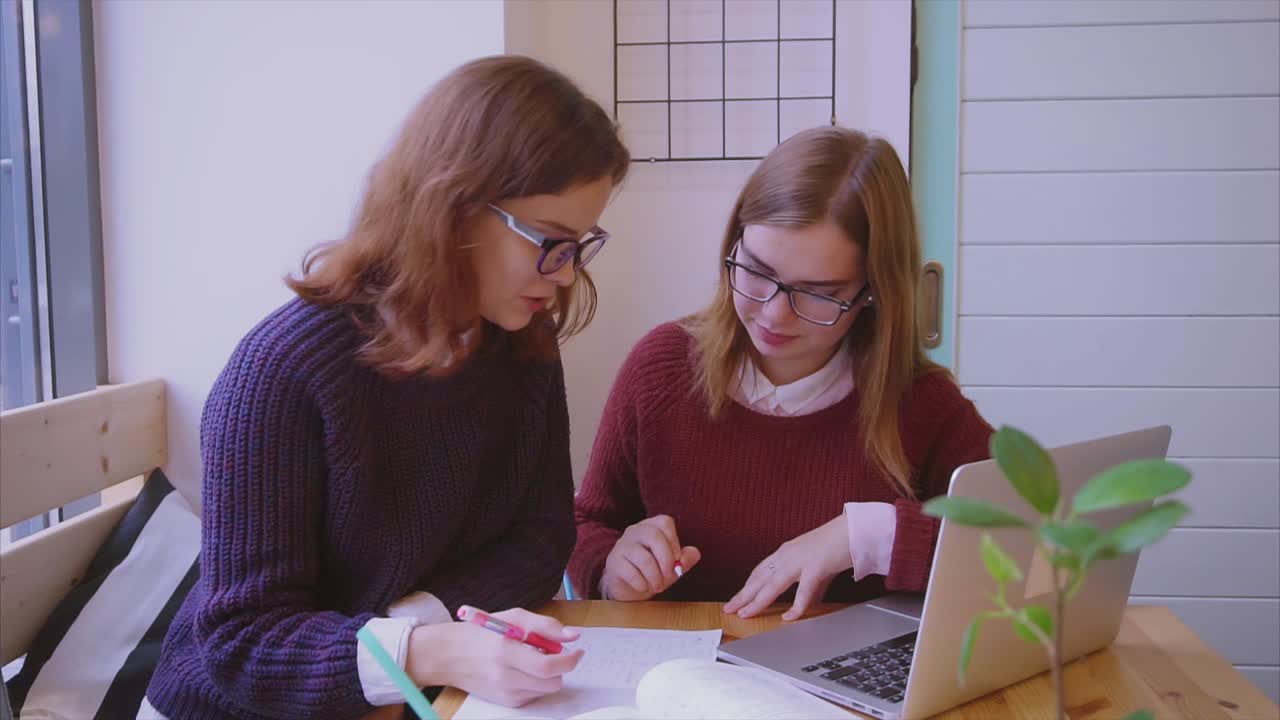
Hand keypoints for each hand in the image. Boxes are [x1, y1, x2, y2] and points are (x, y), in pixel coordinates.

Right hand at [407, 608, 583, 706]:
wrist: (449, 655)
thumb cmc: (482, 632)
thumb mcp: (513, 617)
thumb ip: (545, 625)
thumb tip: (573, 635)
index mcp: (505, 650)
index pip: (548, 666)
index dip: (569, 660)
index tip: (578, 651)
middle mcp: (504, 676)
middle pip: (552, 682)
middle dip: (561, 668)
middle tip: (554, 653)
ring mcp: (505, 692)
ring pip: (546, 690)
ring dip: (548, 675)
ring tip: (531, 659)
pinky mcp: (506, 702)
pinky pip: (534, 695)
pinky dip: (536, 683)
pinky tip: (521, 670)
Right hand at [601, 515, 700, 601]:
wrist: (629, 589)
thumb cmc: (652, 573)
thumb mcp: (672, 567)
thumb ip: (685, 559)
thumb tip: (694, 553)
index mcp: (650, 527)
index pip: (664, 522)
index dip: (674, 541)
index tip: (677, 559)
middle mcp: (634, 531)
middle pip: (653, 535)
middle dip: (666, 560)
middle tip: (670, 576)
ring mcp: (621, 546)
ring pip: (644, 558)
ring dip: (655, 577)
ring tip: (657, 586)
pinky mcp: (613, 562)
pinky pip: (631, 572)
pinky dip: (642, 584)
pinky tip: (643, 587)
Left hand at [723, 515, 852, 620]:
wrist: (855, 530)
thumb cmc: (837, 545)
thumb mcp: (817, 566)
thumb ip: (810, 585)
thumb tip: (806, 602)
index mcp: (786, 553)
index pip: (759, 572)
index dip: (746, 587)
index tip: (735, 600)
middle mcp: (788, 555)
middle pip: (759, 578)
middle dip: (743, 596)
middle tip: (728, 609)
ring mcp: (800, 560)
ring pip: (773, 584)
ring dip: (757, 601)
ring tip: (745, 614)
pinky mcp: (816, 566)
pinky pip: (803, 591)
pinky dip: (796, 606)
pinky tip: (789, 617)